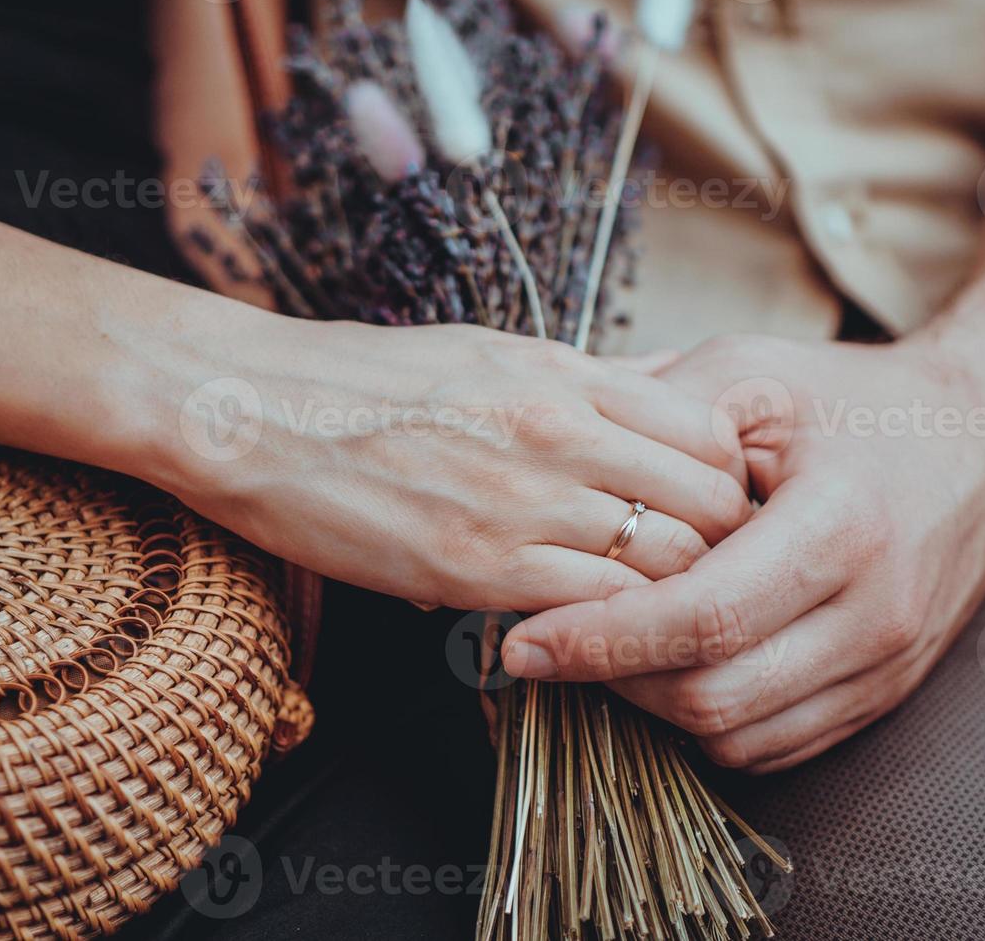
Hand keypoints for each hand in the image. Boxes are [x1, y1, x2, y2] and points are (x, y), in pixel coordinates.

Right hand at [157, 316, 749, 612]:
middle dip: (721, 543)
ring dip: (675, 592)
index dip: (727, 479)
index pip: (711, 430)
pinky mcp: (477, 568)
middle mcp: (560, 431)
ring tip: (651, 605)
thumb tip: (650, 408)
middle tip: (700, 570)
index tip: (710, 507)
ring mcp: (523, 501)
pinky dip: (613, 626)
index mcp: (566, 374)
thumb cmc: (369, 383)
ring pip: (669, 562)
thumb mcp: (489, 355)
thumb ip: (577, 387)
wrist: (257, 413)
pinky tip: (592, 627)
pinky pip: (598, 609)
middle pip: (710, 501)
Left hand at [501, 334, 984, 772]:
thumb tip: (556, 452)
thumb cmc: (859, 401)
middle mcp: (876, 615)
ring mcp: (887, 666)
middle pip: (713, 696)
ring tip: (604, 649)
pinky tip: (670, 665)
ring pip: (738, 737)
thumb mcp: (758, 372)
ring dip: (654, 706)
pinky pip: (775, 745)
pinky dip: (708, 721)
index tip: (522, 641)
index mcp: (843, 528)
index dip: (601, 639)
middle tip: (547, 642)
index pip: (703, 619)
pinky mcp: (884, 694)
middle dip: (611, 679)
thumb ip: (659, 409)